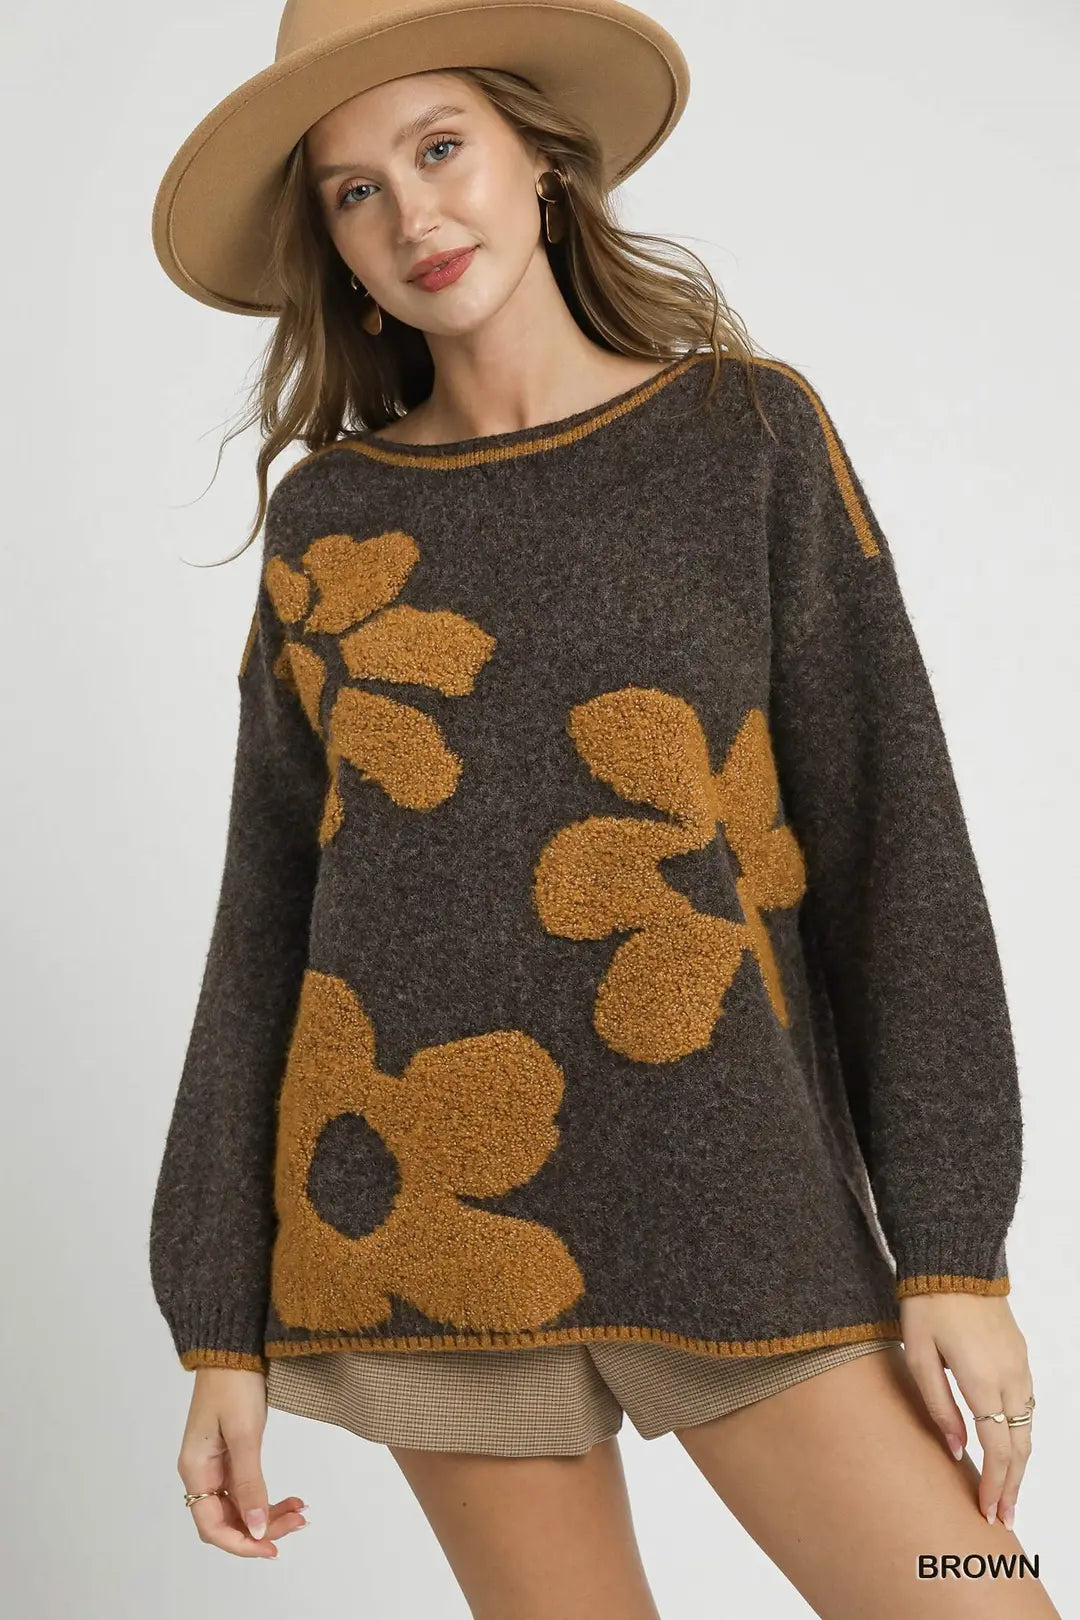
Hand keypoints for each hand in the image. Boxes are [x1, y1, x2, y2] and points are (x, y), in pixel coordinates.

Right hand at [177, 1366, 308, 1557]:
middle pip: (228, 1520)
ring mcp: (216, 1464)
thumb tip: (256, 1530)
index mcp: (196, 1470)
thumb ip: (250, 1484)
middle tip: (299, 1523)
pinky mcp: (231, 1453)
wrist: (234, 1347)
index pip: (212, 1527)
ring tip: (301, 1512)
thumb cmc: (234, 1385)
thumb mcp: (245, 1434)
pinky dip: (267, 1496)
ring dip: (268, 1514)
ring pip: (241, 1506)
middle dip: (262, 1528)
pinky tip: (290, 1498)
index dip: (241, 1544)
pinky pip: (247, 1488)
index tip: (272, 1548)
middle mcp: (202, 1473)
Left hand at [899, 1293, 1032, 1529]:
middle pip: (1020, 1447)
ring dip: (1020, 1465)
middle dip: (1012, 1487)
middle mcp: (1011, 1378)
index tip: (986, 1513)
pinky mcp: (1020, 1355)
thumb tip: (956, 1450)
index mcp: (984, 1381)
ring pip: (1028, 1429)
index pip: (998, 1450)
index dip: (994, 1485)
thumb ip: (939, 1406)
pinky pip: (1027, 1406)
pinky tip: (1010, 1449)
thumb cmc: (926, 1306)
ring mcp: (1020, 1366)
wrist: (954, 1259)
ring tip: (1006, 1493)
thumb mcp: (919, 1356)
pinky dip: (1021, 1436)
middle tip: (1002, 1520)